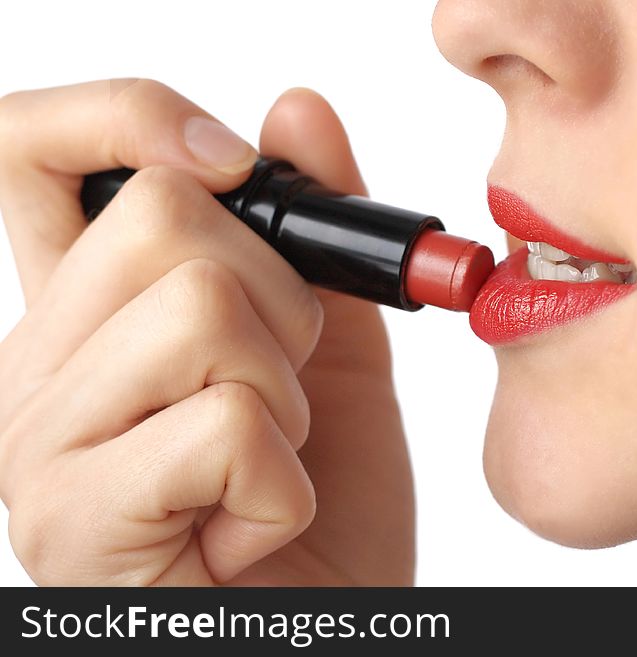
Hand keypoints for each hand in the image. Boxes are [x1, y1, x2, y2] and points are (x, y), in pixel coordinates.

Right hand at [0, 79, 413, 584]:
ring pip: (205, 310)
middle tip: (282, 390)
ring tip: (265, 463)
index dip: (128, 117)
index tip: (234, 164)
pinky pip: (226, 425)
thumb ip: (315, 231)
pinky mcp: (73, 519)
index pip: (32, 150)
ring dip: (287, 397)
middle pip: (168, 218)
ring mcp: (41, 443)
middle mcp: (39, 366)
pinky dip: (282, 480)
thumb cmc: (322, 503)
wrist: (323, 626)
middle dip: (282, 304)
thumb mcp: (334, 349)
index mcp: (91, 314)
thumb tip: (296, 110)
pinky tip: (248, 528)